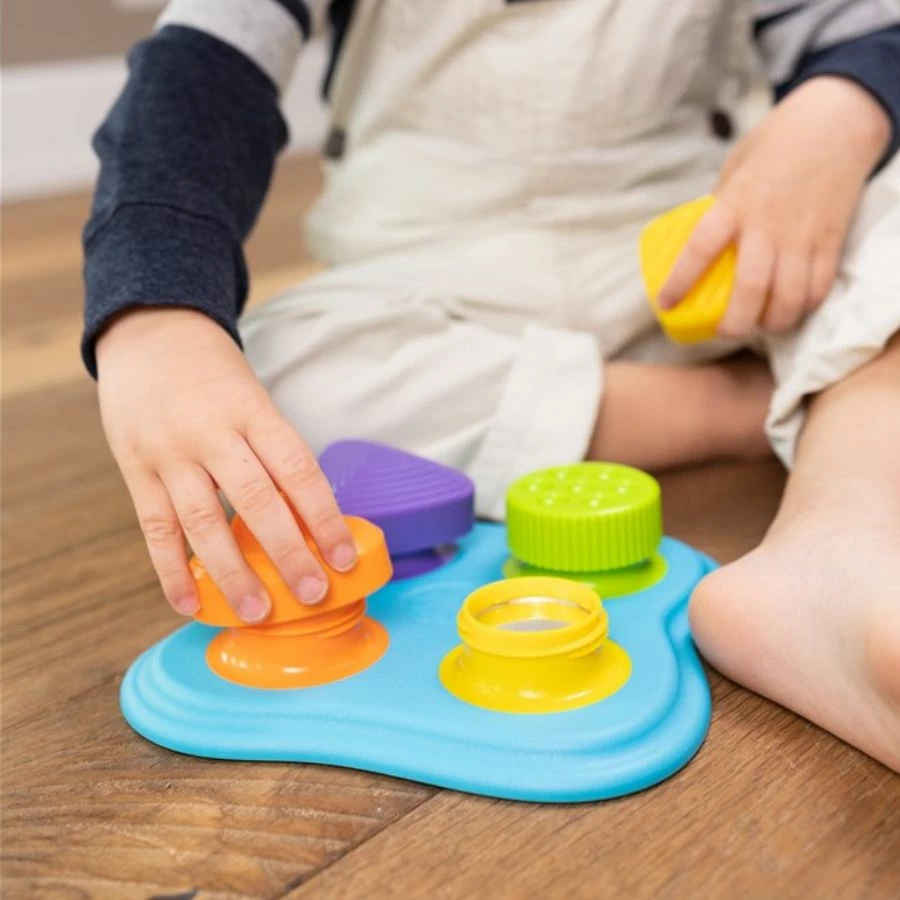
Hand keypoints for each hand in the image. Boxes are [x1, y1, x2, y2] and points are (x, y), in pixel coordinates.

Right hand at [97, 308, 355, 622]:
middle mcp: (212, 432)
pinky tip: (189, 604)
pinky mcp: (135, 469)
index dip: (323, 515)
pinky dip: (171, 570)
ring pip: (202, 520)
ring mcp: (169, 452)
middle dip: (287, 551)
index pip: (296, 468)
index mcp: (252, 411)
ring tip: (256, 611)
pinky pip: (154, 527)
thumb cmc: (216, 377)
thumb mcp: (254, 399)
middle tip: (312, 592)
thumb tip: (310, 519)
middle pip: (255, 499)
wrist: (149, 335)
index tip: (344, 556)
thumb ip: (274, 452)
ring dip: (231, 572)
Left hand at [658, 77, 890, 337]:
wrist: (837, 121)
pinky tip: (792, 309)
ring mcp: (802, 235)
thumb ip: (720, 204)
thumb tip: (702, 238)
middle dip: (736, 323)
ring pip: (790, 296)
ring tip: (761, 326)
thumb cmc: (776, 142)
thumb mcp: (735, 167)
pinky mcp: (831, 239)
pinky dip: (805, 306)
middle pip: (751, 288)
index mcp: (735, 203)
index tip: (666, 303)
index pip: (700, 248)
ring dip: (774, 322)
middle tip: (725, 332)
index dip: (680, 281)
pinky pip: (819, 285)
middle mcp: (768, 224)